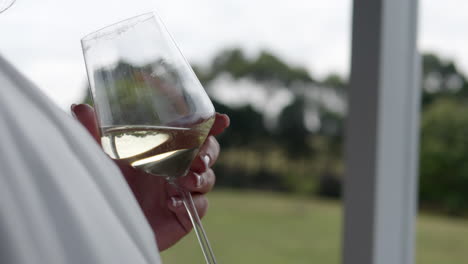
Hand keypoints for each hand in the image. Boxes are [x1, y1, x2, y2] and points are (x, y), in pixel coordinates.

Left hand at [71, 104, 228, 250]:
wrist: (106, 224)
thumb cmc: (106, 186)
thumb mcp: (98, 157)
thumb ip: (91, 133)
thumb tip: (79, 107)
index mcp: (166, 149)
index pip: (194, 132)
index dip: (211, 125)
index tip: (221, 121)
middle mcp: (179, 167)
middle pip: (209, 153)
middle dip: (210, 152)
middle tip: (199, 157)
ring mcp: (183, 191)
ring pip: (208, 178)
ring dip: (201, 177)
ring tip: (185, 180)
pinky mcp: (185, 214)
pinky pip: (200, 205)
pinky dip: (190, 201)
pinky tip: (172, 201)